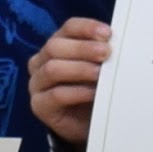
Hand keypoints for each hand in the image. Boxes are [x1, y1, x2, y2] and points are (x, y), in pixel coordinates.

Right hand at [26, 16, 111, 143]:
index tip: (107, 34)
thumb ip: (102, 55)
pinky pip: (56, 95)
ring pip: (52, 69)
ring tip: (100, 74)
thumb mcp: (98, 68)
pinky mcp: (39, 105)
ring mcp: (37, 83)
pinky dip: (77, 92)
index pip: (68, 28)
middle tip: (106, 54)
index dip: (87, 28)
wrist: (86, 123)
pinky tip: (93, 93)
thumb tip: (115, 44)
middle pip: (55, 46)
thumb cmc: (92, 89)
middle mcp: (41, 61)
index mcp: (57, 45)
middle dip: (83, 48)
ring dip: (79, 69)